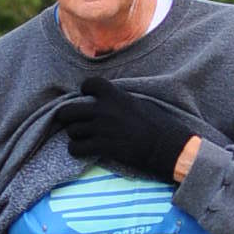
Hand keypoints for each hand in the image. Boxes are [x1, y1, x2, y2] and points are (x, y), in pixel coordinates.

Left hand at [53, 75, 194, 181]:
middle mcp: (104, 110)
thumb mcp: (139, 102)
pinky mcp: (102, 147)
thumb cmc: (158, 123)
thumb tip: (110, 100)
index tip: (86, 96)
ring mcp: (101, 129)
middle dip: (68, 117)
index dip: (84, 89)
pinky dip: (76, 150)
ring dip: (75, 135)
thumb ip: (120, 100)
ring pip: (72, 130)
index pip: (89, 83)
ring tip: (82, 138)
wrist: (165, 145)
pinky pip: (75, 148)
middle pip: (69, 110)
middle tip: (74, 121)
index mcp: (115, 95)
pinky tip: (82, 150)